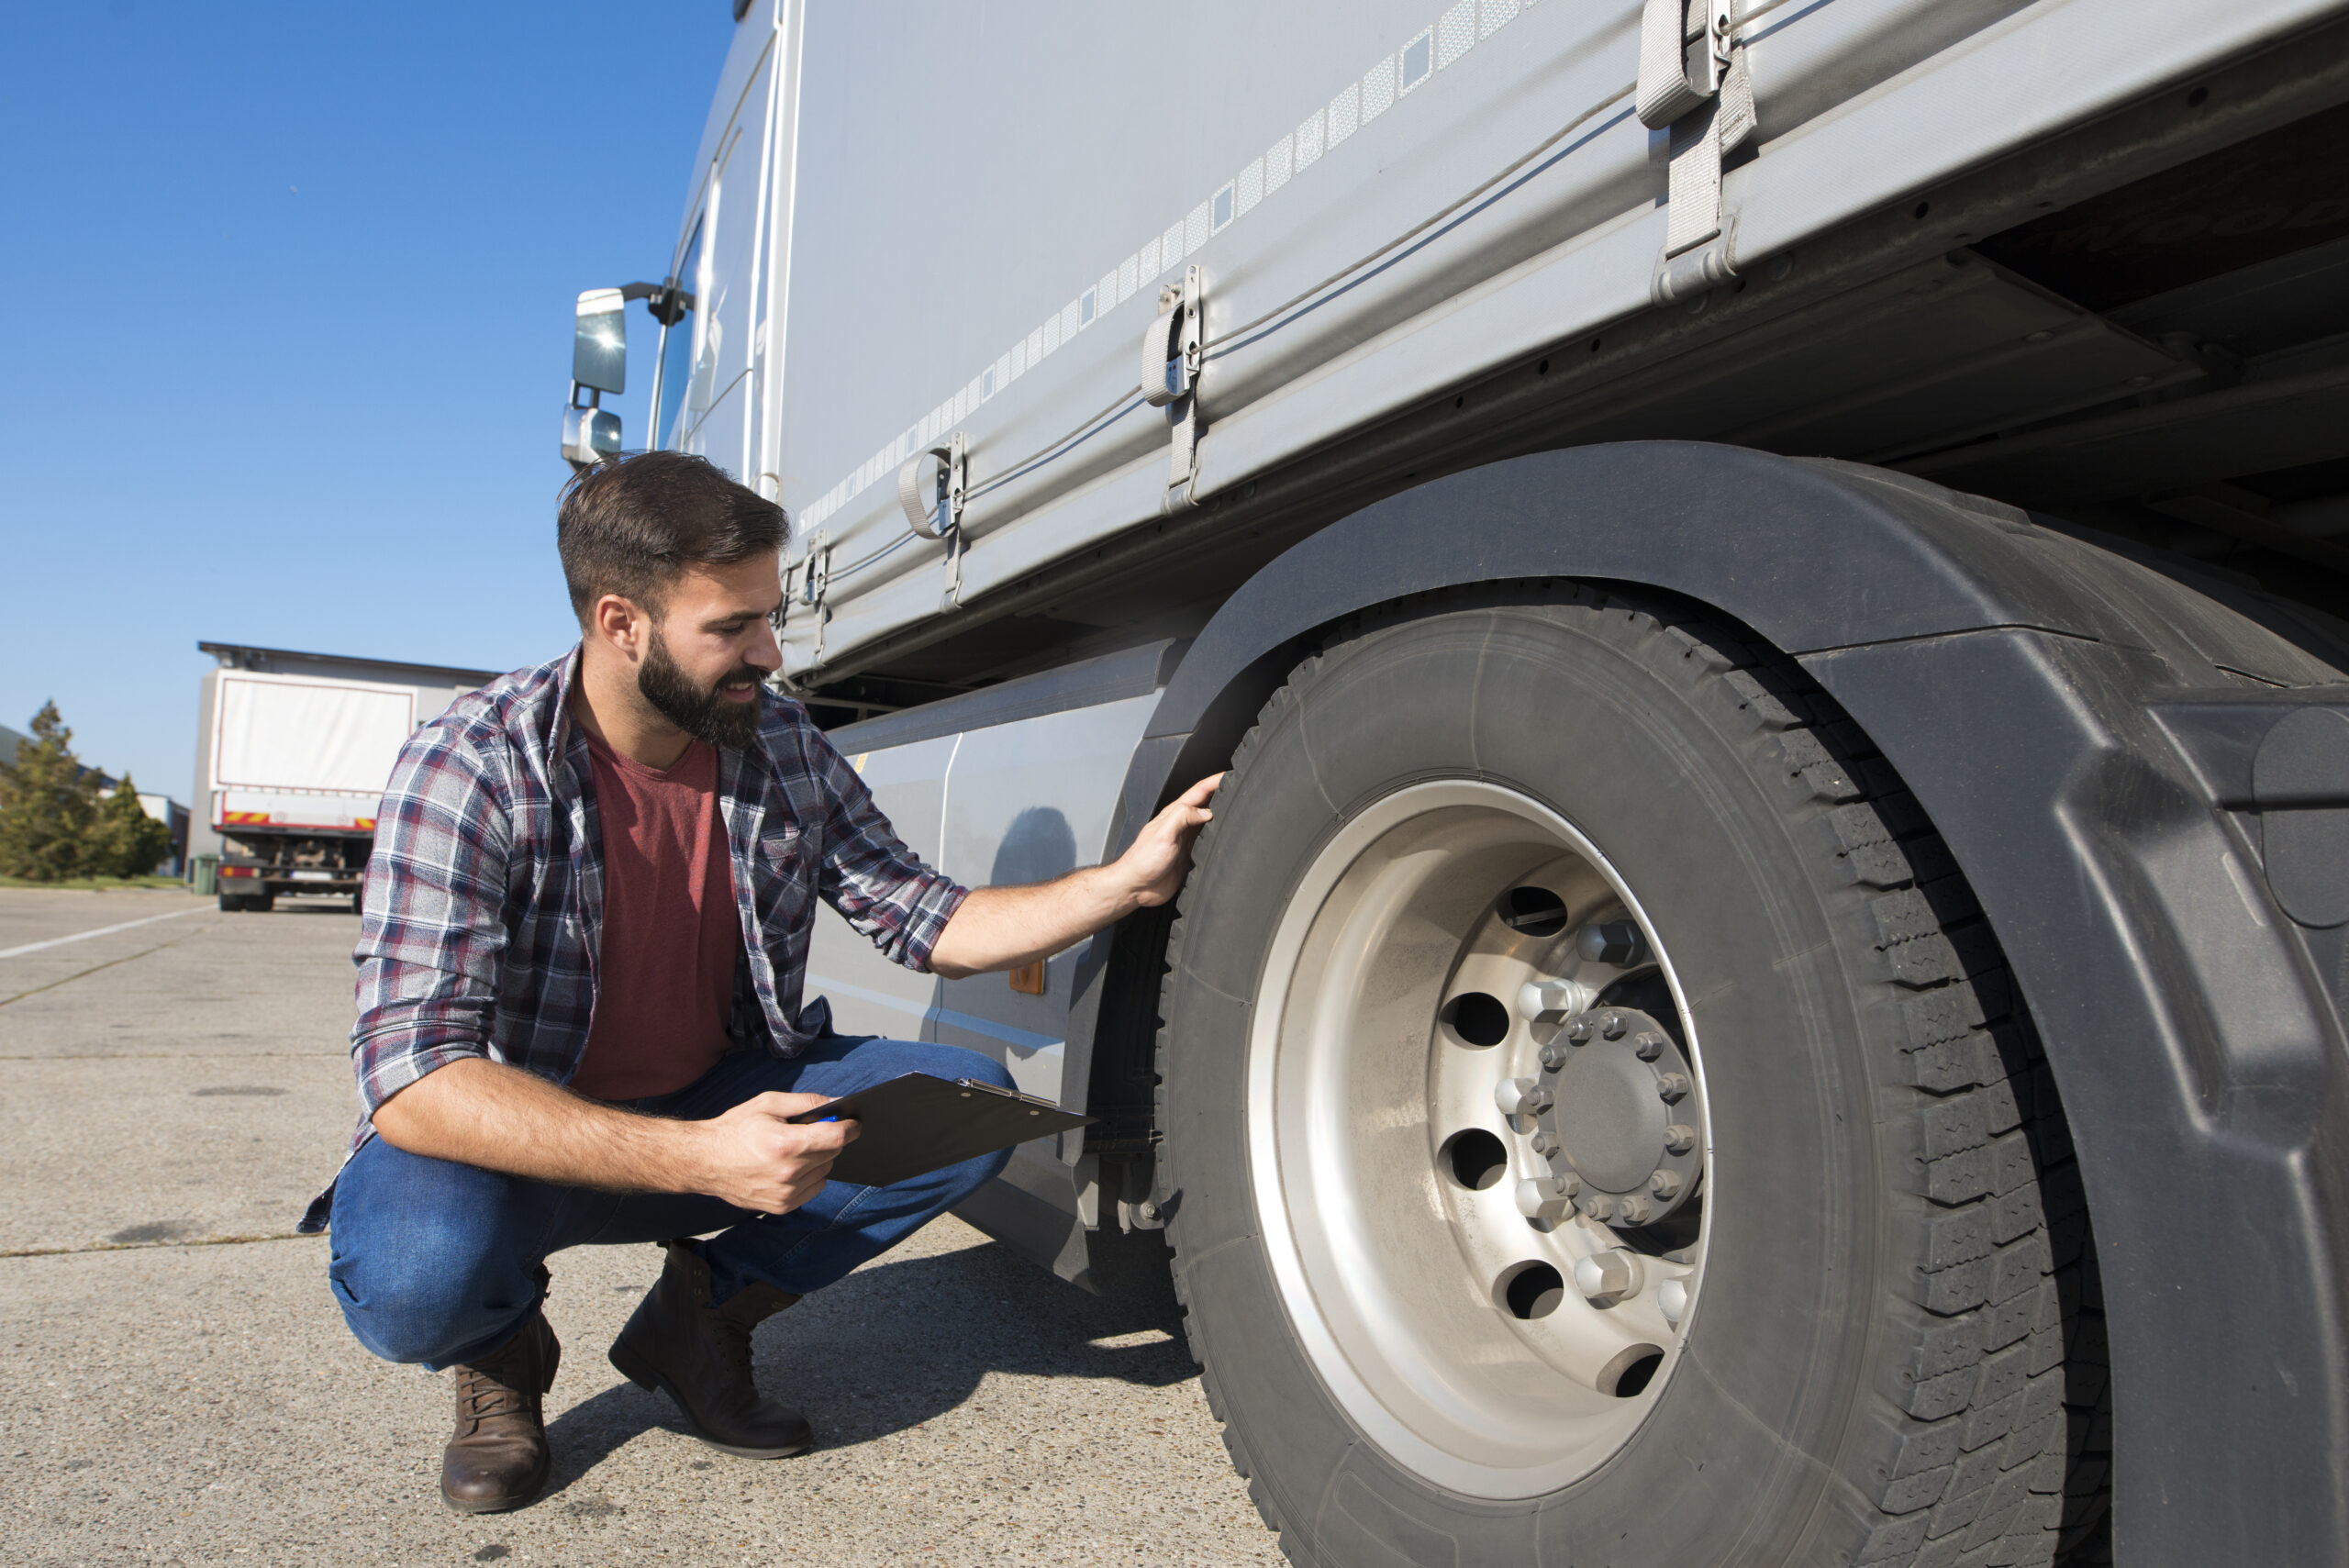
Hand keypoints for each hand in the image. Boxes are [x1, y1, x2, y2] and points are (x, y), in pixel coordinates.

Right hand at [690, 1091, 859, 1213]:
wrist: (705, 1161)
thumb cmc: (735, 1128)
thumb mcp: (768, 1104)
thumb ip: (806, 1102)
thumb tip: (837, 1102)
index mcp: (785, 1144)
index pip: (836, 1138)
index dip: (850, 1127)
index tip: (854, 1122)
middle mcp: (788, 1173)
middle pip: (832, 1153)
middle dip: (829, 1139)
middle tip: (811, 1131)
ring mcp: (785, 1193)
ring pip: (825, 1171)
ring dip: (818, 1159)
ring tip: (794, 1149)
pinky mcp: (781, 1206)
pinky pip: (814, 1187)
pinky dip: (810, 1176)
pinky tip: (790, 1167)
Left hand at [1116, 773, 1224, 907]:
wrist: (1136, 886)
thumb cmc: (1142, 861)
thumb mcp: (1163, 833)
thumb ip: (1182, 817)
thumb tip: (1206, 811)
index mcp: (1174, 814)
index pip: (1200, 791)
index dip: (1216, 781)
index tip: (1231, 775)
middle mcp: (1181, 824)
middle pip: (1206, 803)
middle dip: (1222, 794)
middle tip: (1239, 788)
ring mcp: (1186, 840)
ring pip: (1209, 822)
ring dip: (1221, 815)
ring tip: (1237, 809)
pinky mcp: (1189, 856)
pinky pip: (1207, 842)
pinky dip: (1217, 837)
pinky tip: (1224, 838)